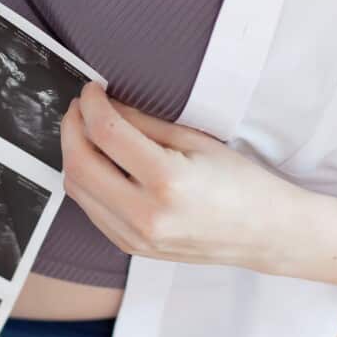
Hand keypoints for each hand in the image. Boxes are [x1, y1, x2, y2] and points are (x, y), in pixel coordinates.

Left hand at [59, 82, 336, 292]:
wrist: (265, 234)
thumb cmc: (241, 183)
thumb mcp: (196, 141)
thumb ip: (145, 123)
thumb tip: (106, 104)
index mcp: (167, 182)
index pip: (106, 133)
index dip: (91, 104)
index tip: (92, 89)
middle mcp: (145, 216)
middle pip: (79, 165)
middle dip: (72, 129)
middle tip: (81, 107)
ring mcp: (135, 239)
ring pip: (77, 191)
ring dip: (74, 154)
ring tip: (87, 130)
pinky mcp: (131, 248)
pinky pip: (91, 210)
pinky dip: (87, 180)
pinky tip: (101, 162)